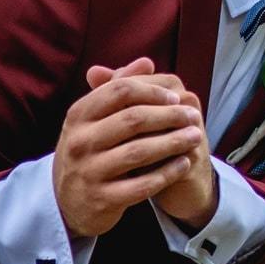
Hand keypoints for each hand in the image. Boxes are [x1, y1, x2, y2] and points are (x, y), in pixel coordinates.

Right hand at [90, 63, 215, 230]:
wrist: (67, 202)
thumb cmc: (88, 151)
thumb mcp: (93, 120)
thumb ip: (118, 89)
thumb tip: (146, 61)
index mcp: (78, 116)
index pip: (120, 91)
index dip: (152, 91)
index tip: (176, 96)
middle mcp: (79, 142)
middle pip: (133, 119)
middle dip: (169, 115)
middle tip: (194, 116)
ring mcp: (89, 172)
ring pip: (138, 152)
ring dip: (173, 142)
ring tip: (196, 136)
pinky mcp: (102, 199)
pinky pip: (142, 185)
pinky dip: (167, 173)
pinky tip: (185, 164)